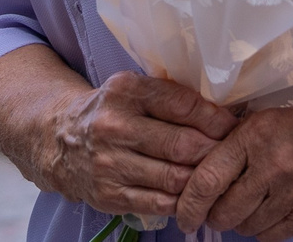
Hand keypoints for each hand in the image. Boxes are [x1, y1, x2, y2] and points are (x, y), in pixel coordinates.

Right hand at [0, 55, 234, 223]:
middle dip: (214, 151)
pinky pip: (156, 202)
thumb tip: (226, 113)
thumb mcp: (135, 89)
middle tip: (234, 153)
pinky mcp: (107, 194)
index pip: (183, 105)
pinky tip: (195, 194)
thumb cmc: (111, 110)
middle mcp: (113, 127)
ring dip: (202, 178)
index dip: (216, 118)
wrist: (58, 139)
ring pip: (172, 178)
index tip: (235, 125)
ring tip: (220, 174)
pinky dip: (181, 201)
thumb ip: (173, 97)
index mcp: (125, 92)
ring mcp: (108, 164)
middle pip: (181, 145)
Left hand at [174, 99, 292, 241]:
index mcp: (256, 135)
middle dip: (216, 216)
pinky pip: (270, 237)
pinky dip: (265, 229)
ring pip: (246, 228)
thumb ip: (229, 147)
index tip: (184, 217)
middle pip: (224, 213)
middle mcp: (274, 164)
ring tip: (257, 202)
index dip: (188, 206)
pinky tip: (274, 209)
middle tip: (222, 208)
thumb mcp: (263, 122)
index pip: (207, 181)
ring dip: (243, 221)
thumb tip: (191, 184)